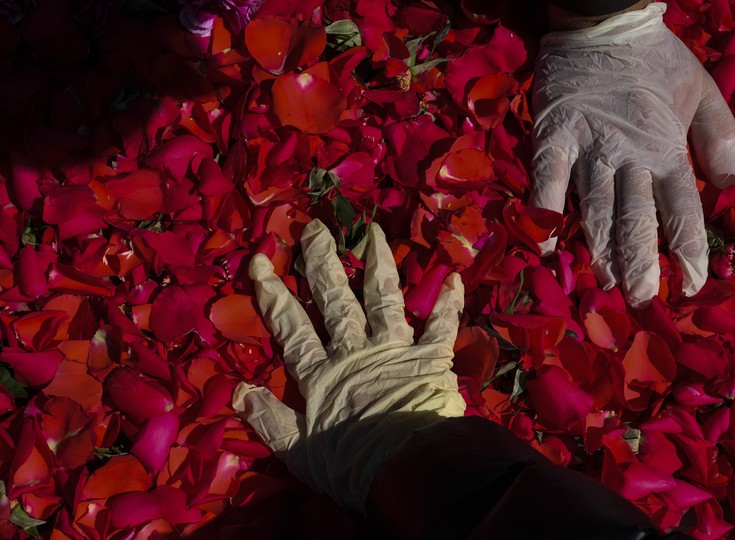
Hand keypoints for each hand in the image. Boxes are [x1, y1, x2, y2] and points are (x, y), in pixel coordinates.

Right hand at [232, 220, 465, 511]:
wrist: (408, 469)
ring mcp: (395, 349)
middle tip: (315, 228)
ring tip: (374, 232)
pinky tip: (453, 278)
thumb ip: (269, 419)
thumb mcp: (298, 451)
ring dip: (378, 264)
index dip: (273, 295)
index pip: (291, 327)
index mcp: (321, 374)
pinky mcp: (431, 357)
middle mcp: (356, 350)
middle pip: (335, 300)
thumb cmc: (351, 466)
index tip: (260, 261)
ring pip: (384, 298)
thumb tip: (236, 391)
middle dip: (322, 263)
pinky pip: (442, 325)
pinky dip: (449, 303)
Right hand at [530, 3, 734, 306]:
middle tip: (644, 302)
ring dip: (601, 250)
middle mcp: (630, 157)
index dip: (688, 253)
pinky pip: (547, 182)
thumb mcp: (703, 91)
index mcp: (667, 150)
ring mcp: (588, 149)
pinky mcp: (553, 137)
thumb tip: (730, 187)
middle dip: (642, 265)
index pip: (683, 212)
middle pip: (636, 221)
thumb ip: (720, 138)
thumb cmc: (656, 61)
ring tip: (608, 284)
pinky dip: (546, 216)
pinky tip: (548, 247)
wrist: (603, 21)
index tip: (693, 285)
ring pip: (595, 209)